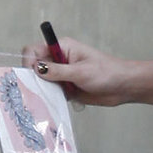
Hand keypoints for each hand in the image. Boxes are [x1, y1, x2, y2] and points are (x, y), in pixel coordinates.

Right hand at [23, 36, 137, 105]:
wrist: (124, 87)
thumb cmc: (107, 73)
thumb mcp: (80, 71)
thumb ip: (57, 71)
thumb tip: (36, 68)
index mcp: (61, 48)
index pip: (34, 50)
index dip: (29, 61)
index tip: (32, 74)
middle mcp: (59, 60)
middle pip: (35, 67)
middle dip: (34, 78)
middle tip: (39, 90)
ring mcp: (62, 75)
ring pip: (42, 82)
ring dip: (43, 90)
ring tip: (49, 98)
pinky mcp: (66, 88)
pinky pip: (51, 93)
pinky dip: (51, 98)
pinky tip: (54, 104)